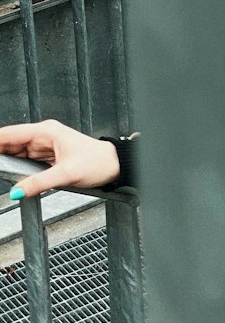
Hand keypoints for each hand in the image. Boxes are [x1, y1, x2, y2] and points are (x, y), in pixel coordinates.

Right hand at [0, 120, 120, 198]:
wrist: (115, 165)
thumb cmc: (98, 162)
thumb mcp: (67, 174)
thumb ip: (40, 183)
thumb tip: (18, 191)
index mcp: (46, 132)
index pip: (9, 133)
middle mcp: (44, 136)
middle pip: (10, 142)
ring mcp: (46, 145)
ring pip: (17, 152)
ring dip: (7, 161)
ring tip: (4, 172)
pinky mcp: (49, 156)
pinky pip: (26, 159)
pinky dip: (17, 166)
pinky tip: (12, 174)